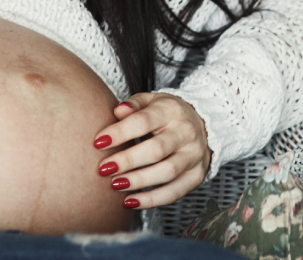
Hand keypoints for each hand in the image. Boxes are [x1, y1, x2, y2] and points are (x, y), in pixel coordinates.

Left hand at [92, 92, 211, 208]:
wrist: (204, 124)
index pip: (144, 121)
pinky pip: (174, 192)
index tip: (98, 142)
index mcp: (172, 110)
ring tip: (115, 185)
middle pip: (156, 150)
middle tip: (104, 169)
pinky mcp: (196, 175)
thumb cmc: (167, 114)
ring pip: (167, 172)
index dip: (120, 133)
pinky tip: (130, 201)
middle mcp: (186, 132)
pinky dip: (151, 199)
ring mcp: (193, 155)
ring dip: (138, 181)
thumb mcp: (151, 100)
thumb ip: (134, 105)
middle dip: (127, 161)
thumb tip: (117, 111)